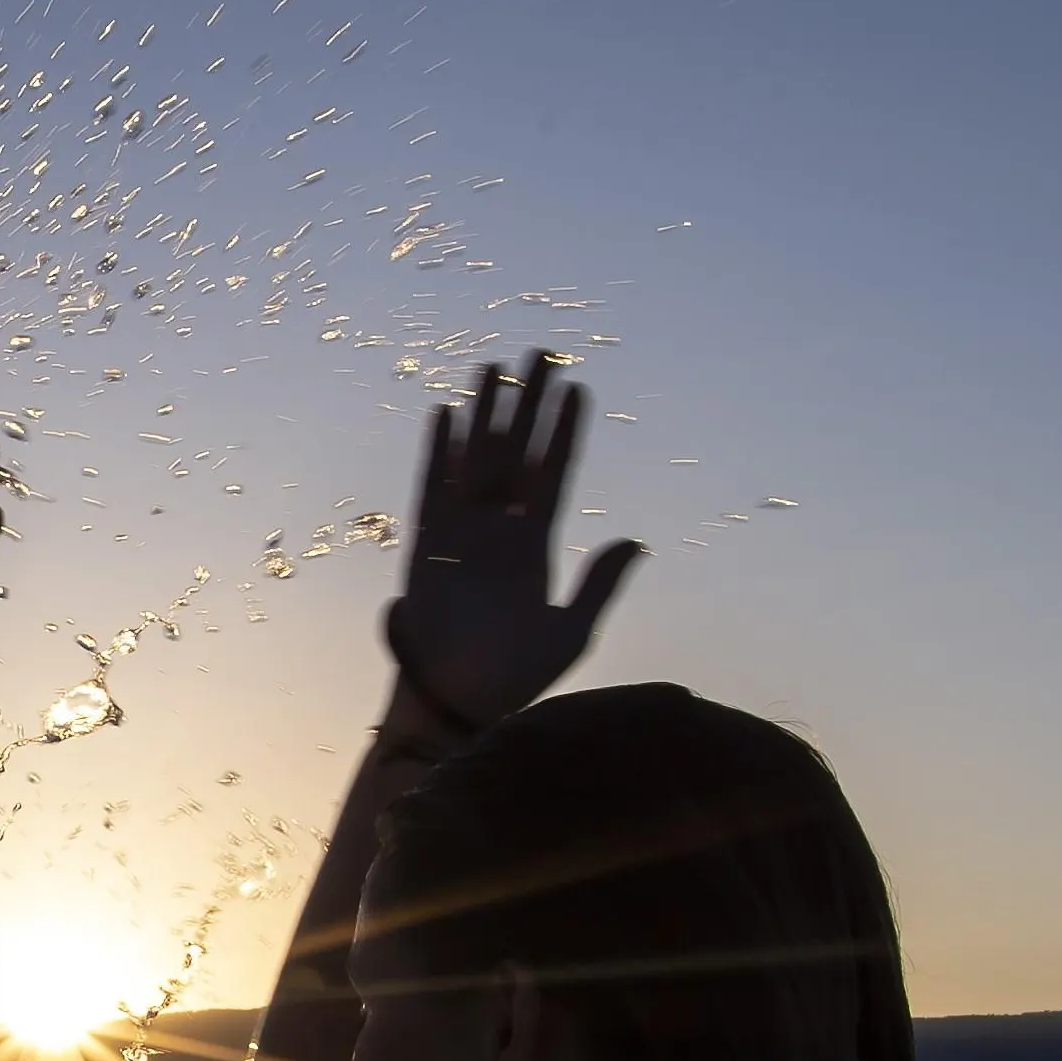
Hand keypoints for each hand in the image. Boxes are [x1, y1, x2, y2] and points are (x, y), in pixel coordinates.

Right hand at [386, 354, 645, 733]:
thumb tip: (635, 540)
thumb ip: (600, 584)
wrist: (458, 707)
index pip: (554, 476)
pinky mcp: (426, 550)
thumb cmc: (515, 679)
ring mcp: (461, 538)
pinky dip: (438, 455)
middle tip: (541, 353)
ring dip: (485, 415)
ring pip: (476, 461)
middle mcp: (498, 534)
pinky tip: (447, 415)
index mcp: (535, 549)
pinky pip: (433, 492)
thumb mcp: (572, 632)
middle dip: (528, 404)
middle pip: (516, 454)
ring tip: (496, 367)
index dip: (565, 432)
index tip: (579, 389)